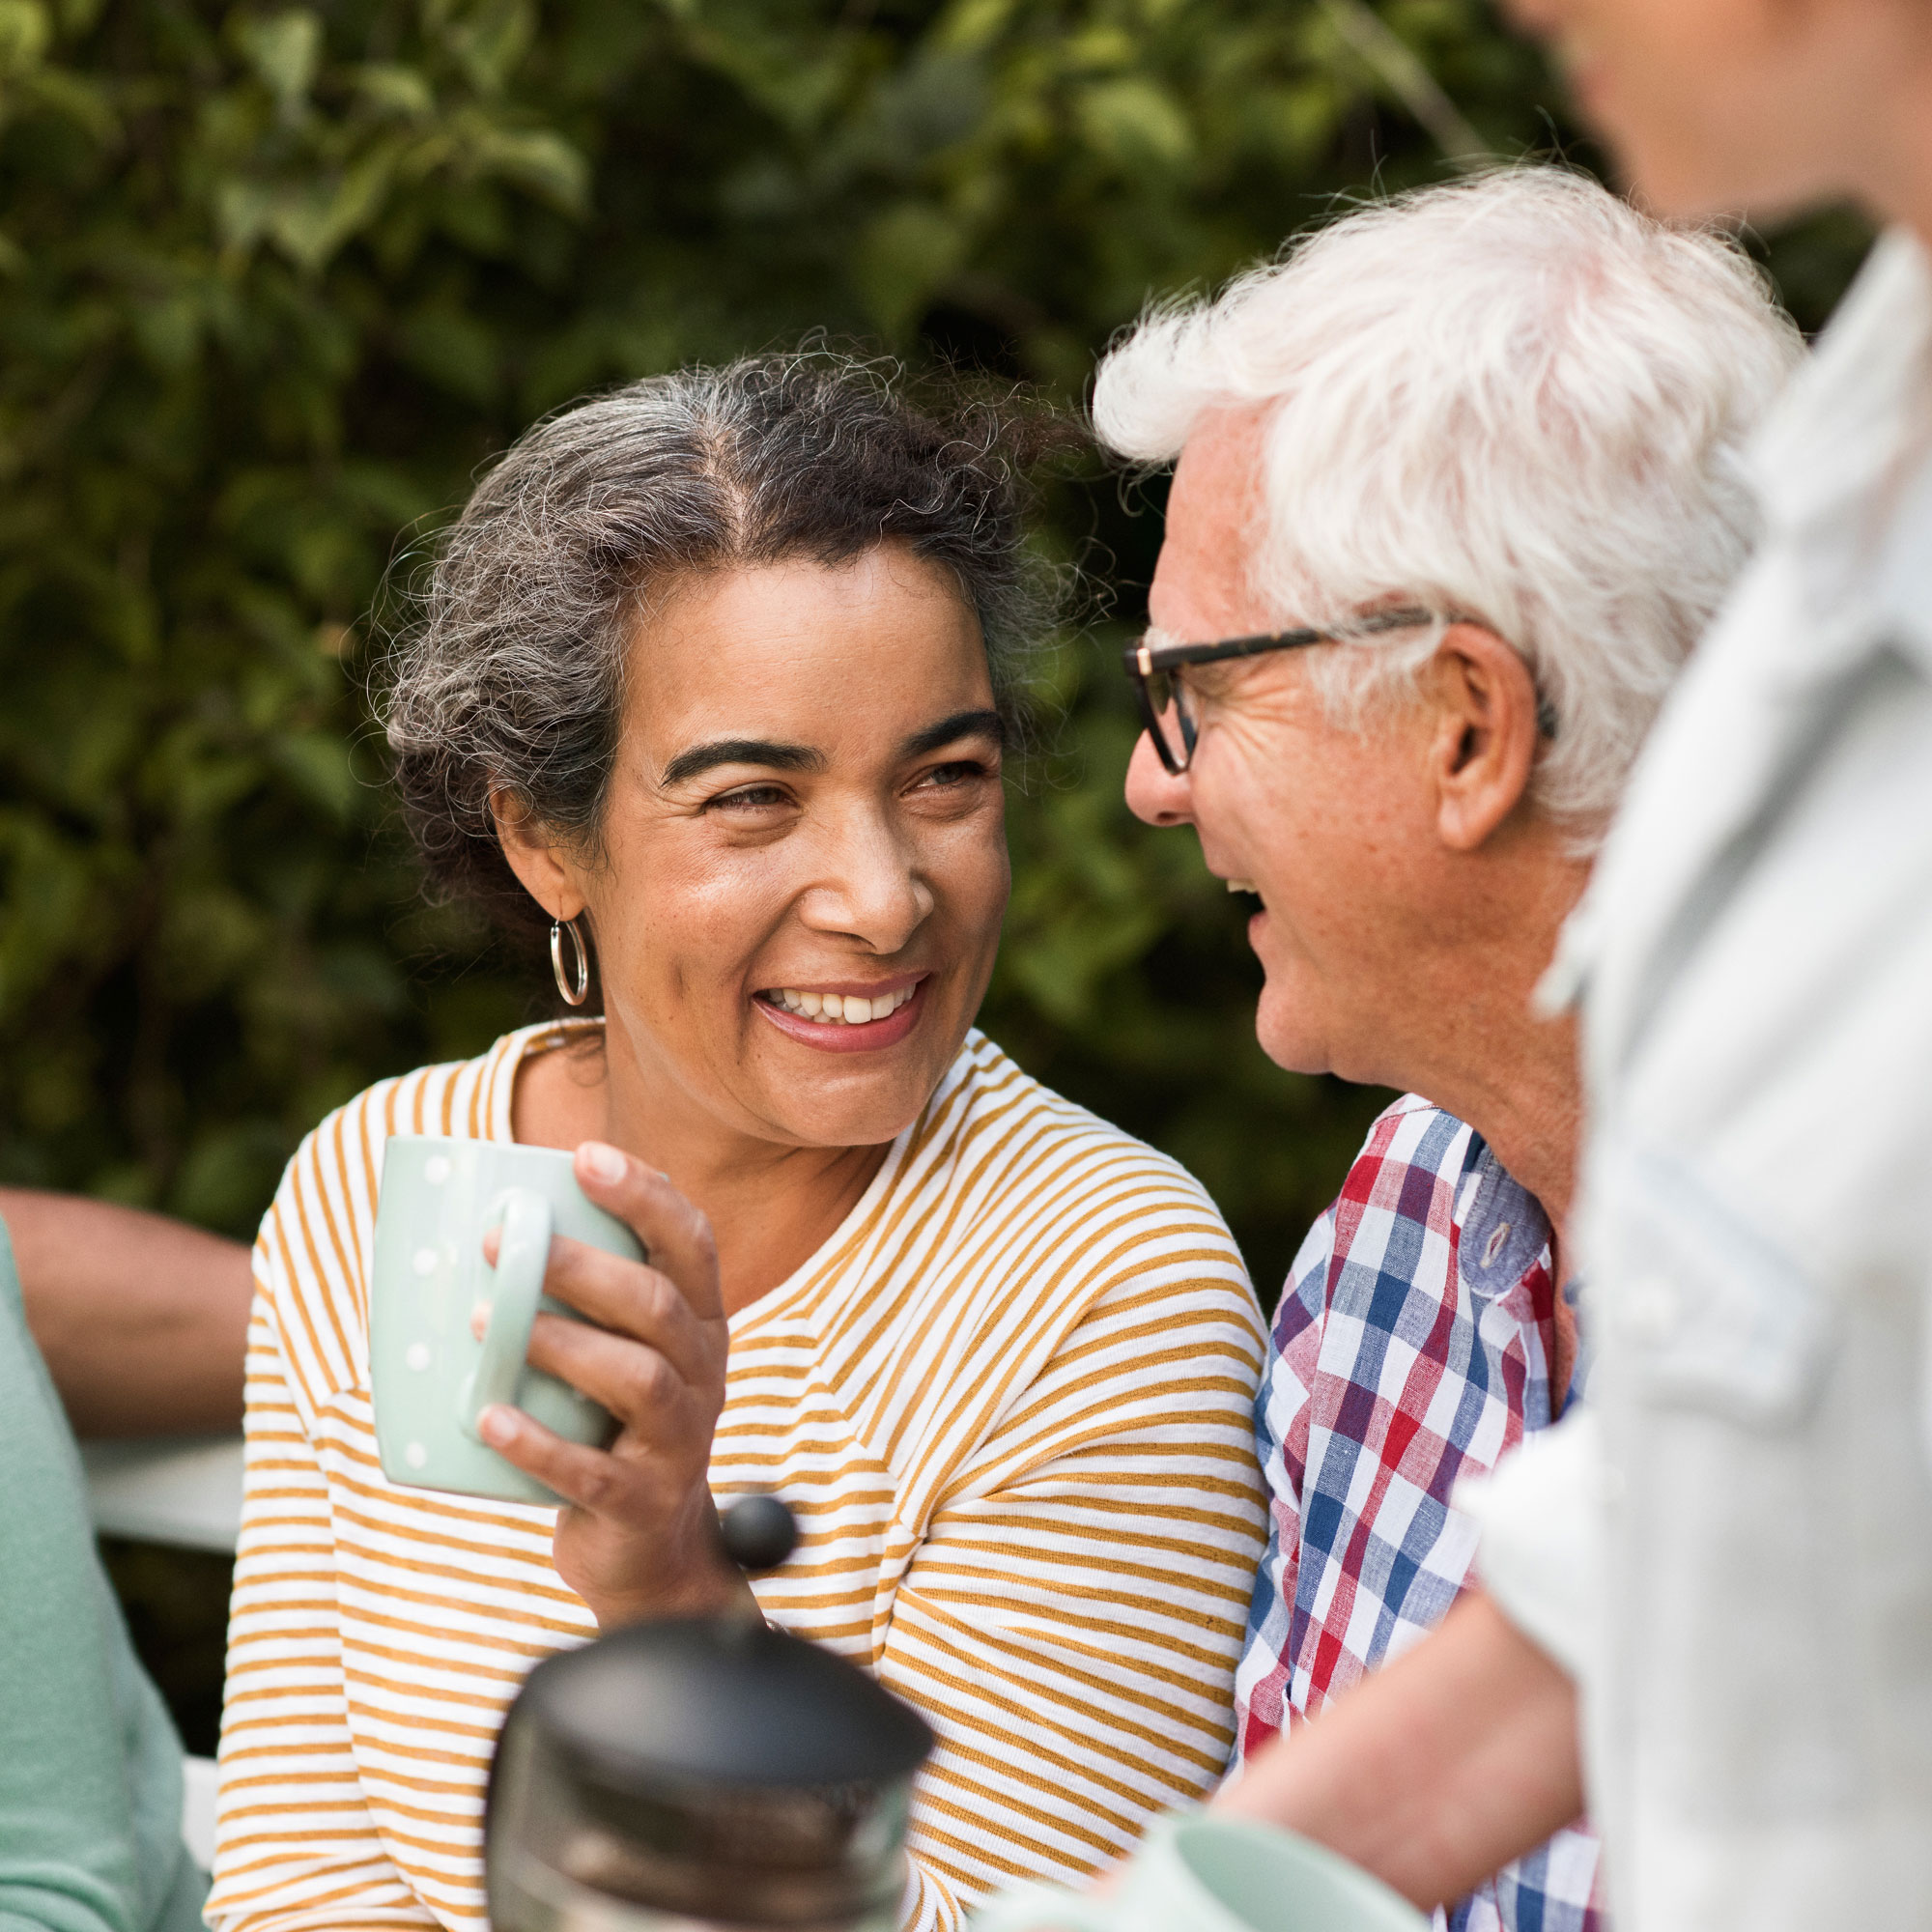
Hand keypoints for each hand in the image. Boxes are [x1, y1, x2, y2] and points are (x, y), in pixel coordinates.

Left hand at [474, 1141, 743, 1628]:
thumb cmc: (611, 1427)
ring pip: (639, 1378)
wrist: (649, 1552)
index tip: (584, 1156)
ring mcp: (681, 1441)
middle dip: (582, 1266)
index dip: (644, 1195)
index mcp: (700, 1323)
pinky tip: (489, 1419)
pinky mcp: (644, 1504)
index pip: (690, 1242)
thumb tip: (488, 1226)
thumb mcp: (619, 1353)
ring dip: (562, 1344)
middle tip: (504, 1242)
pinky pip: (594, 1473)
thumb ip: (583, 1298)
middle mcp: (704, 1373)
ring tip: (486, 1326)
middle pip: (658, 1305)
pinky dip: (539, 1445)